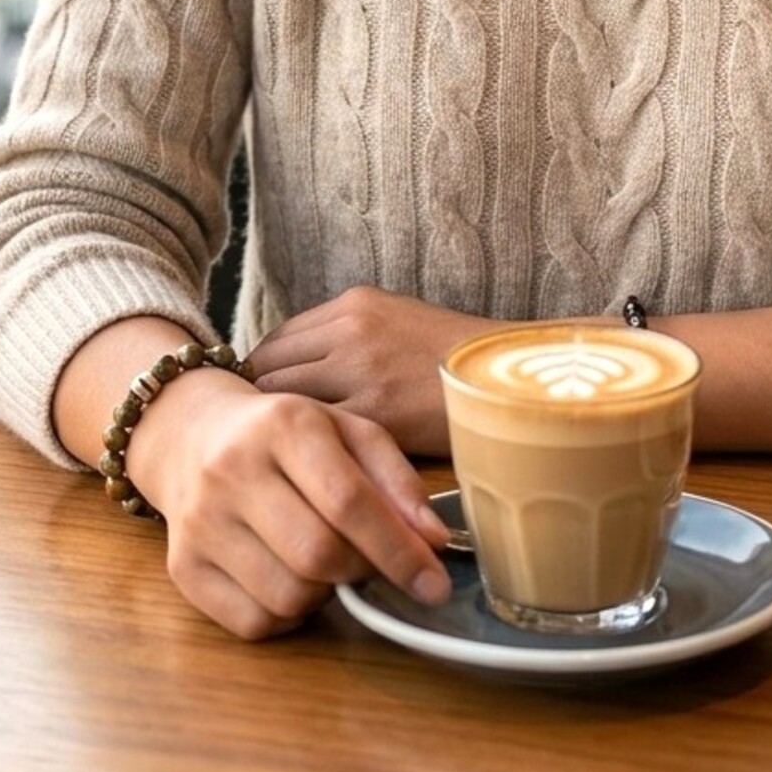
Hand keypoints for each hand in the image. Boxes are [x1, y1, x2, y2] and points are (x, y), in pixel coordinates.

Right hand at [123, 362, 452, 641]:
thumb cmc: (285, 435)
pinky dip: (287, 615)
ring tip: (323, 559)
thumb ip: (396, 479)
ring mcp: (200, 522)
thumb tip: (434, 541)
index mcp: (284, 425)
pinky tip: (289, 578)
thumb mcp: (347, 431)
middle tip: (370, 559)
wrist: (191, 434)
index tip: (434, 583)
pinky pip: (253, 623)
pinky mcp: (183, 567)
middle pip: (318, 554)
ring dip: (324, 593)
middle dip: (362, 569)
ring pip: (288, 596)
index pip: (348, 500)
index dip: (398, 550)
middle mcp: (234, 470)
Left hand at [246, 286, 492, 451]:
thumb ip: (347, 337)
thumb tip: (297, 370)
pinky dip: (310, 453)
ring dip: (279, 433)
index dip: (263, 376)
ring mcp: (361, 371)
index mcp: (355, 304)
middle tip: (265, 440)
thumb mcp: (398, 321)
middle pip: (269, 369)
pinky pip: (319, 434)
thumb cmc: (455, 358)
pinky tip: (316, 468)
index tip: (263, 405)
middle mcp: (350, 330)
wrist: (511, 374)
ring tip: (284, 457)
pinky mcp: (377, 413)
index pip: (277, 339)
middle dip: (261, 406)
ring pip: (284, 403)